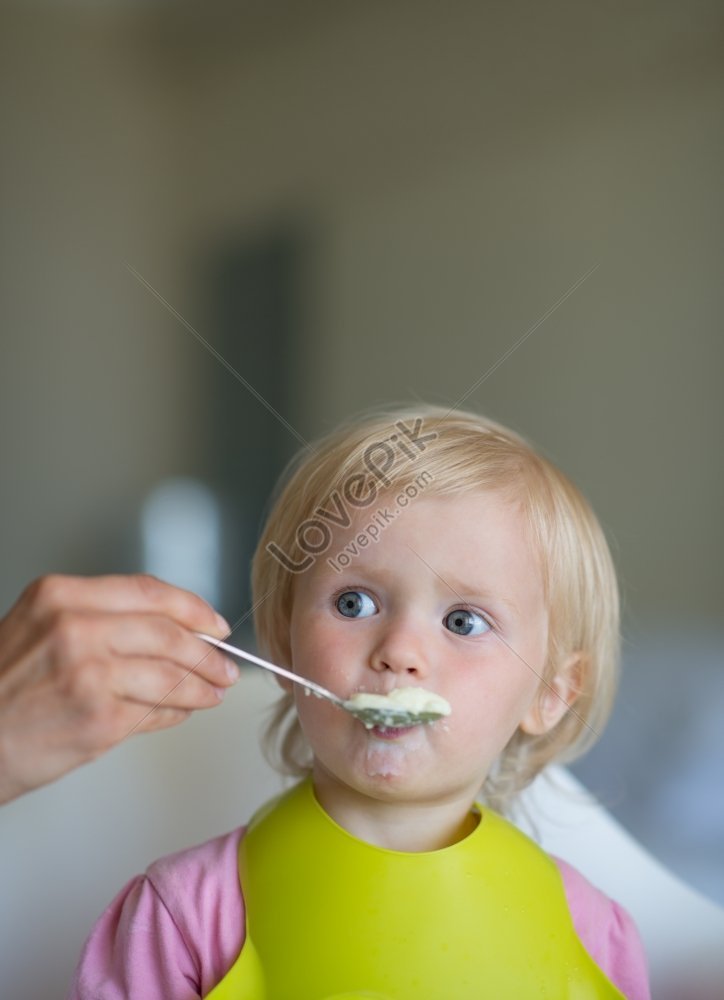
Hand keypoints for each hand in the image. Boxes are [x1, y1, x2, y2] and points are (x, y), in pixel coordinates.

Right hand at [0, 574, 236, 804]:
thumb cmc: (2, 686)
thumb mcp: (40, 625)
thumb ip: (100, 618)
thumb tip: (173, 628)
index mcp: (61, 596)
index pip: (149, 592)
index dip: (193, 608)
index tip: (215, 623)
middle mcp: (76, 628)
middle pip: (169, 633)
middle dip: (208, 652)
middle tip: (226, 665)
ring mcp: (90, 674)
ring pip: (171, 674)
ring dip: (202, 685)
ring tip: (215, 691)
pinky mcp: (99, 719)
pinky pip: (157, 711)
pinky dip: (177, 712)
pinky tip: (184, 711)